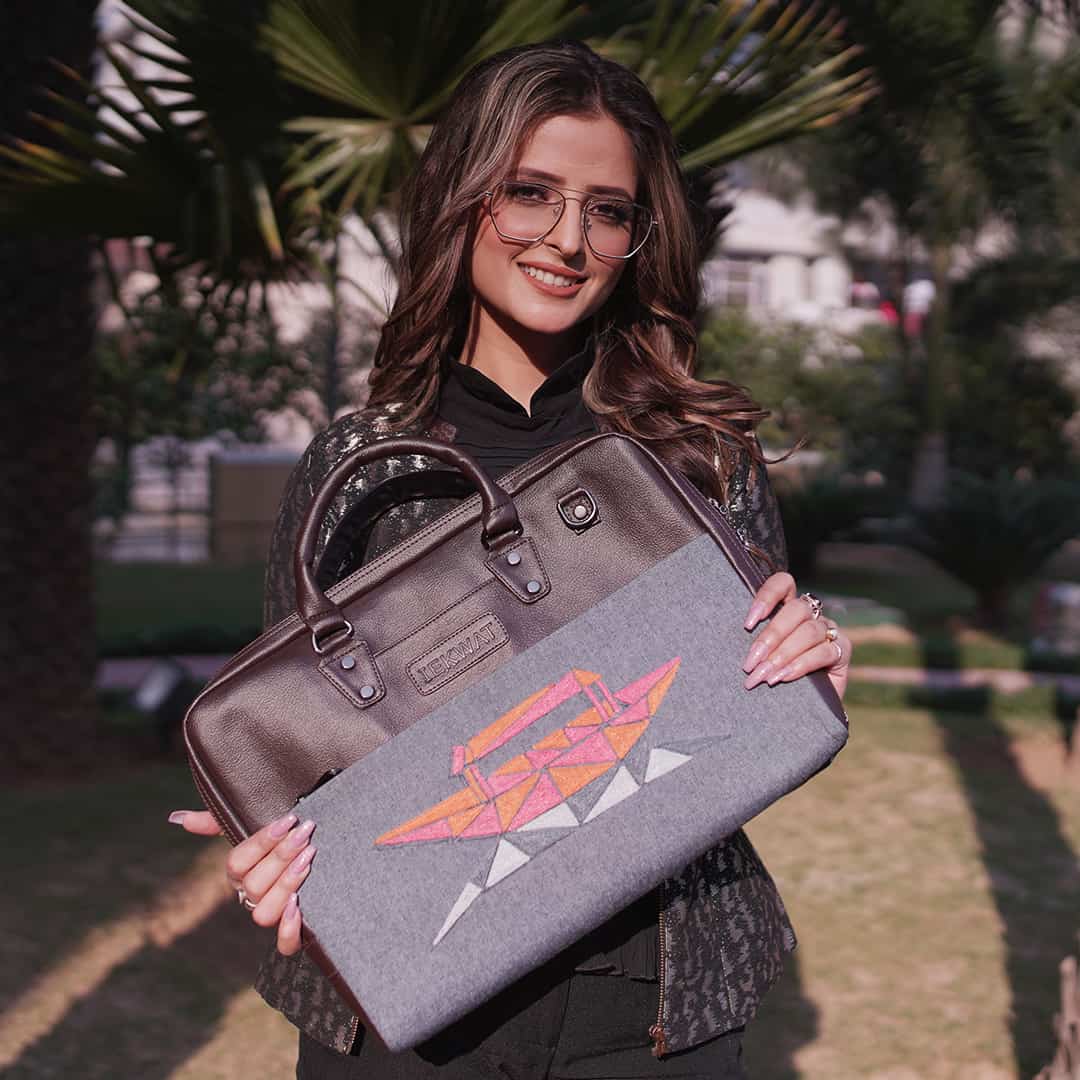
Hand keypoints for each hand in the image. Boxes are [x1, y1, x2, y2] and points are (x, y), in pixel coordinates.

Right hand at [168, 809, 312, 954]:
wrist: (323, 851)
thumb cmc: (282, 837)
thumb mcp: (252, 824)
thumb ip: (218, 821)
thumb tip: (179, 818)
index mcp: (241, 873)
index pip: (237, 863)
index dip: (261, 842)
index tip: (288, 820)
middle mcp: (253, 896)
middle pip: (254, 885)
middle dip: (281, 856)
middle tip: (304, 833)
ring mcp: (273, 915)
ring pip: (265, 913)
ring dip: (286, 885)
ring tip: (307, 859)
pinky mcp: (294, 933)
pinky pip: (284, 945)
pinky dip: (288, 931)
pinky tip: (298, 906)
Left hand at [741, 572, 850, 698]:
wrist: (800, 706)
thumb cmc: (773, 675)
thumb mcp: (760, 656)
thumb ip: (754, 644)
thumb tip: (733, 649)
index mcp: (788, 608)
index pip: (784, 583)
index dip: (767, 596)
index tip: (748, 624)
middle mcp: (811, 615)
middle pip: (796, 609)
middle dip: (770, 637)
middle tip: (750, 664)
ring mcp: (829, 631)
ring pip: (809, 631)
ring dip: (783, 654)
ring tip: (764, 675)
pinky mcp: (842, 651)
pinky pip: (824, 652)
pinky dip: (800, 665)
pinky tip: (783, 677)